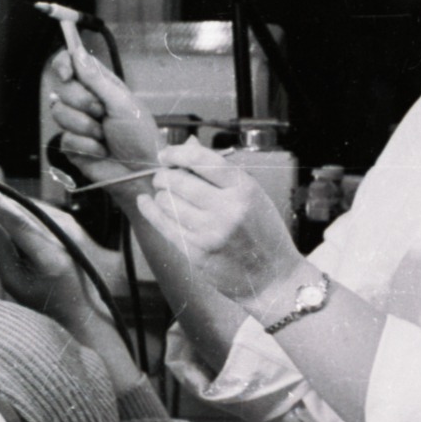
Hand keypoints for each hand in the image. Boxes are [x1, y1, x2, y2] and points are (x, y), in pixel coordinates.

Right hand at [0, 187, 102, 330]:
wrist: (84, 306)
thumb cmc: (45, 301)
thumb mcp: (15, 283)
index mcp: (51, 256)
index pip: (19, 222)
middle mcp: (65, 235)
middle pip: (24, 209)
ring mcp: (72, 226)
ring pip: (31, 207)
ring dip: (9, 211)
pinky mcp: (72, 222)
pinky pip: (40, 210)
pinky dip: (23, 214)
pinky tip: (11, 228)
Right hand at [47, 48, 160, 196]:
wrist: (143, 173)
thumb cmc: (141, 136)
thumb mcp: (122, 102)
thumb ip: (96, 78)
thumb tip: (76, 52)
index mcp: (100, 85)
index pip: (71, 64)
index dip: (63, 64)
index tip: (67, 74)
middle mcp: (85, 101)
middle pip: (62, 88)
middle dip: (83, 102)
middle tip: (102, 113)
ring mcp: (76, 124)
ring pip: (59, 113)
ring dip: (86, 126)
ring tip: (104, 135)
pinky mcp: (72, 146)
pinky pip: (65, 138)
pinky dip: (87, 145)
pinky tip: (101, 150)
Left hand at [134, 138, 302, 311]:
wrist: (274, 277)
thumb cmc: (264, 232)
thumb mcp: (253, 195)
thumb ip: (220, 172)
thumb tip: (189, 144)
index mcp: (244, 189)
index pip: (201, 160)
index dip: (177, 152)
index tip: (165, 154)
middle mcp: (226, 209)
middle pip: (178, 180)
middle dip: (163, 175)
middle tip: (162, 176)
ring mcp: (210, 233)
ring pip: (167, 202)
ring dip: (160, 194)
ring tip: (166, 194)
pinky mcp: (196, 253)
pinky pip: (164, 226)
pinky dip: (150, 210)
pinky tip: (146, 202)